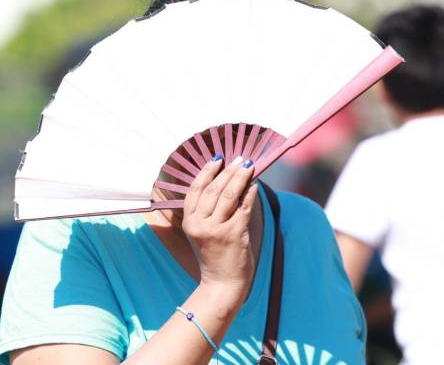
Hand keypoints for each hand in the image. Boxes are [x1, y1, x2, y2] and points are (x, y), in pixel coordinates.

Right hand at [182, 155, 257, 302]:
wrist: (221, 285)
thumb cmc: (214, 257)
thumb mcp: (202, 232)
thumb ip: (208, 211)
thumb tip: (227, 182)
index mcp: (189, 222)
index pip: (195, 190)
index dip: (206, 172)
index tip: (217, 158)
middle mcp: (199, 224)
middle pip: (213, 189)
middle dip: (227, 170)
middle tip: (239, 158)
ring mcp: (216, 229)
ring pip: (228, 195)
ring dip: (240, 177)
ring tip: (248, 165)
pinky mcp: (233, 234)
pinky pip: (243, 207)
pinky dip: (250, 193)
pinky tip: (255, 184)